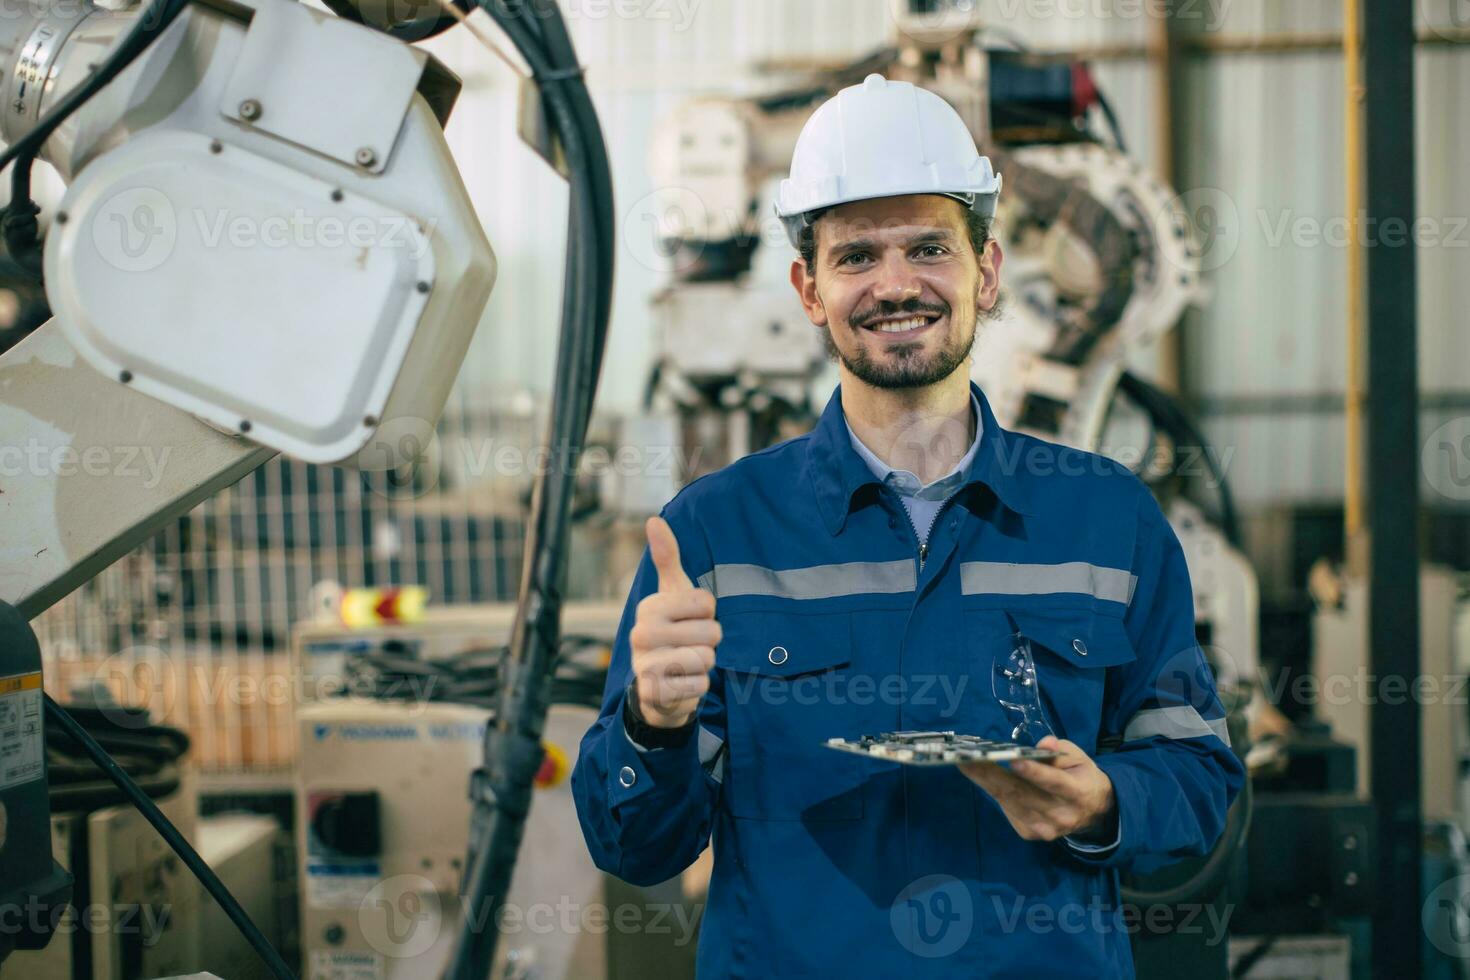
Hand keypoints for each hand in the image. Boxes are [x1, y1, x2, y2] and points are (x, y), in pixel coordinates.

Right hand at [628, 516, 720, 728]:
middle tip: (690, 645)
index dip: (707, 614)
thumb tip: (653, 520)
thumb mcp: (671, 594)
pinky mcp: (655, 693)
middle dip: (710, 641)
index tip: (690, 619)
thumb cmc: (670, 631)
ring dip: (704, 664)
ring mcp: (645, 665)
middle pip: (712, 633)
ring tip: (685, 664)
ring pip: (707, 659)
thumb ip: (667, 558)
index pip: (707, 603)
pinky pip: (701, 684)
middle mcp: (642, 634)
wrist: (655, 685)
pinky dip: (698, 686)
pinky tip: (681, 683)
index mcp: (649, 606)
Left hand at [959, 736, 1115, 842]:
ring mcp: (1043, 829)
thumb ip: (1060, 751)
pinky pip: (1007, 808)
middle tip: (968, 758)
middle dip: (991, 774)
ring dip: (985, 781)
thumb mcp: (1078, 758)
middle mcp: (1060, 815)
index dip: (1034, 773)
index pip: (1053, 782)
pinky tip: (981, 776)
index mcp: (1077, 793)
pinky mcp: (1029, 833)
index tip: (1014, 761)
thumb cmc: (1080, 777)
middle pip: (1021, 794)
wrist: (1092, 812)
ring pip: (1009, 802)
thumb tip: (1044, 743)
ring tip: (966, 763)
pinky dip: (994, 791)